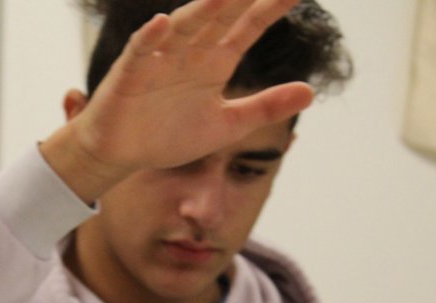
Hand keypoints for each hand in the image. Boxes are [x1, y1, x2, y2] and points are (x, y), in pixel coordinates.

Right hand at [42, 0, 314, 199]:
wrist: (124, 155)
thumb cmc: (171, 135)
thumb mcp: (229, 125)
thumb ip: (266, 107)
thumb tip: (311, 91)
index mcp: (215, 62)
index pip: (248, 27)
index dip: (270, 8)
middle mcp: (190, 53)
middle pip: (219, 16)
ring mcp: (160, 60)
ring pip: (184, 27)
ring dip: (202, 9)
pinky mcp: (130, 75)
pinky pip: (140, 51)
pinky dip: (150, 37)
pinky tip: (164, 23)